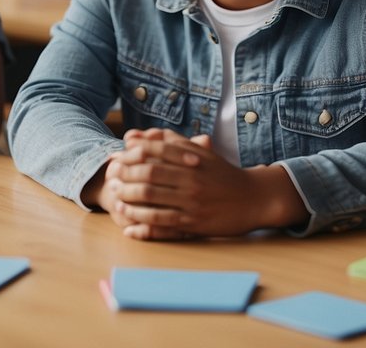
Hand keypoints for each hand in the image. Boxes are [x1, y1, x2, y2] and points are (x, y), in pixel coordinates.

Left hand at [110, 128, 300, 239]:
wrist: (254, 198)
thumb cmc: (222, 173)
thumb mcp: (202, 152)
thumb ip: (172, 142)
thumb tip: (138, 136)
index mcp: (192, 158)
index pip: (154, 150)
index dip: (131, 153)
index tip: (116, 157)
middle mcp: (191, 178)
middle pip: (149, 174)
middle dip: (125, 176)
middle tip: (111, 179)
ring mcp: (192, 201)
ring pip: (152, 200)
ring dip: (129, 201)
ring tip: (116, 200)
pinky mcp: (195, 223)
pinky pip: (164, 224)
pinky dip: (144, 227)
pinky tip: (129, 229)